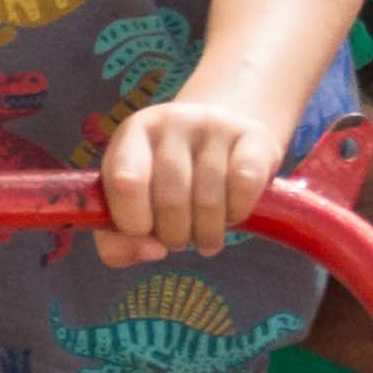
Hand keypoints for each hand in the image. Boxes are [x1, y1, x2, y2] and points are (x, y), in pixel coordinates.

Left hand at [98, 94, 282, 263]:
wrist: (220, 135)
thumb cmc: (165, 180)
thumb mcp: (132, 200)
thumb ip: (120, 240)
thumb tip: (153, 251)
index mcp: (131, 135)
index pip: (124, 182)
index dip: (133, 222)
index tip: (144, 233)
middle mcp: (169, 121)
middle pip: (170, 198)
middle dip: (174, 236)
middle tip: (178, 241)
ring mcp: (212, 124)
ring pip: (209, 199)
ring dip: (207, 234)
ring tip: (204, 238)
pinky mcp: (252, 134)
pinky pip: (245, 185)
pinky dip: (238, 213)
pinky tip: (231, 215)